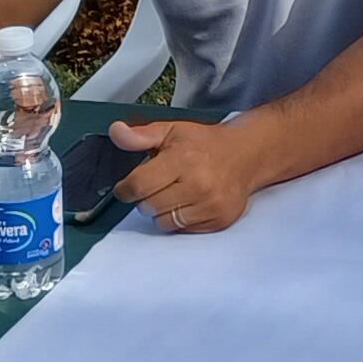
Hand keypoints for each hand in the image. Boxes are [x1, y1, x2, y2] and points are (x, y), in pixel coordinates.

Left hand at [109, 116, 260, 235]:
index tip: (127, 187)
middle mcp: (198, 184)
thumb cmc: (205, 144)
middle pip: (149, 207)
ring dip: (162, 211)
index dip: (126, 189)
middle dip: (146, 198)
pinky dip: (180, 220)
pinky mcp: (219, 220)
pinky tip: (188, 203)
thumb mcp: (172, 131)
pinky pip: (183, 230)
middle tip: (157, 186)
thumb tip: (116, 132)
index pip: (139, 185)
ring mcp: (210, 204)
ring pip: (164, 223)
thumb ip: (141, 135)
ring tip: (173, 194)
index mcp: (183, 159)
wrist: (246, 155)